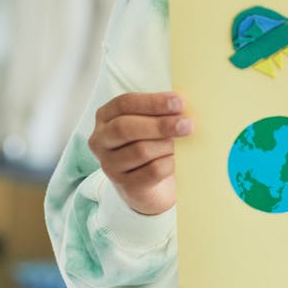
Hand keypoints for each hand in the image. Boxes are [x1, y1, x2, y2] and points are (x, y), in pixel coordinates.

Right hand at [88, 92, 192, 215]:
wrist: (153, 185)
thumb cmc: (153, 143)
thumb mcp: (152, 122)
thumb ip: (162, 111)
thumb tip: (182, 105)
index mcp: (106, 116)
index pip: (124, 103)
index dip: (152, 102)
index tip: (178, 103)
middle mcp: (101, 140)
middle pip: (125, 127)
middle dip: (160, 124)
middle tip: (186, 125)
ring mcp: (110, 165)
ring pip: (140, 150)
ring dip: (167, 145)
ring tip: (181, 144)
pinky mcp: (125, 185)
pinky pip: (152, 171)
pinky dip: (169, 163)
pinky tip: (177, 160)